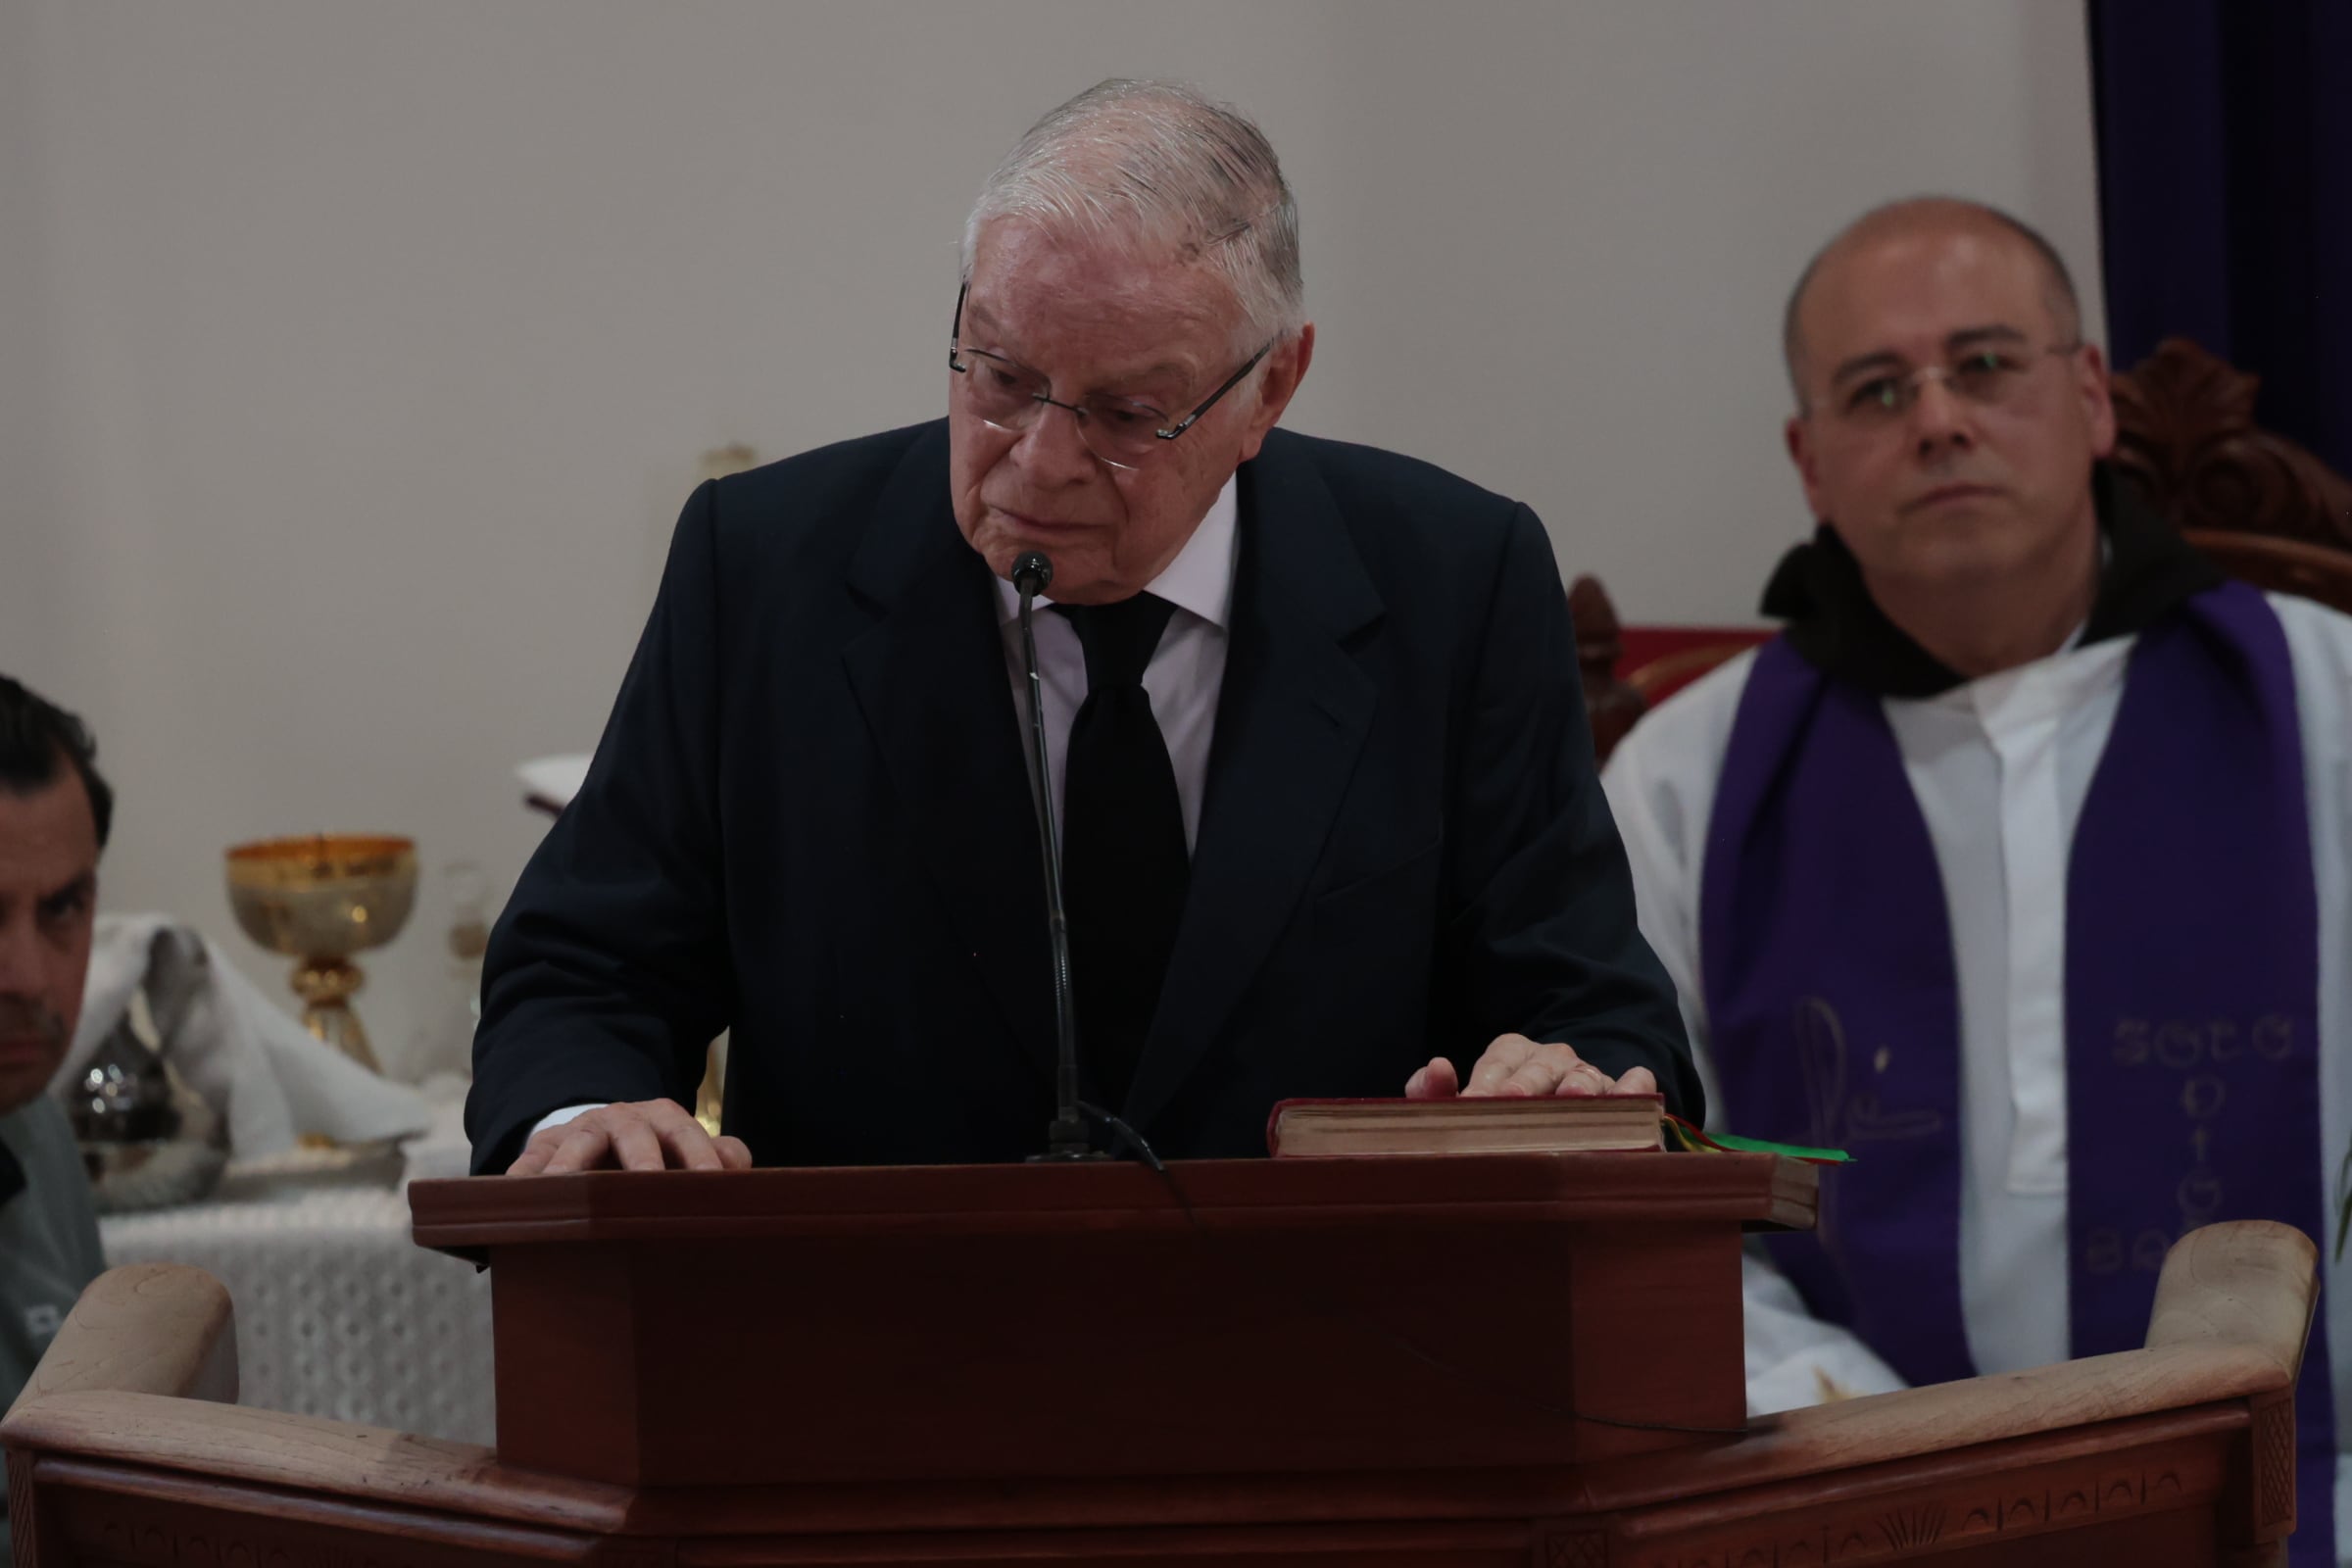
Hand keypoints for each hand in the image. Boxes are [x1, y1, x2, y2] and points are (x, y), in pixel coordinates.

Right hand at [504, 1099, 752, 1174]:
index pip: (685, 1132)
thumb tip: (738, 1171)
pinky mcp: (538, 1151)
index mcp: (662, 1119)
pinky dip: (519, 1180)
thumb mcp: (687, 1152)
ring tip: (565, 1187)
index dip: (700, 1155)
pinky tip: (512, 1197)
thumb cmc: (654, 1156)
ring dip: (569, 1164)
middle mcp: (621, 1120)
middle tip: (649, 1182)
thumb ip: (719, 1160)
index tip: (713, 1182)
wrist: (596, 1134)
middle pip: (633, 1134)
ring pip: (573, 1144)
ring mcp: (577, 1133)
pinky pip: (526, 1166)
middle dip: (641, 1158)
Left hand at [1403, 1033, 1658, 1100]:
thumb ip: (1434, 1092)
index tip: (1467, 1104)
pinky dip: (1634, 1090)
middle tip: (1509, 1103)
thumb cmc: (1498, 1117)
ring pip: (1584, 1077)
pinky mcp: (1624, 1099)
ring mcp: (1591, 1077)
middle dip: (1523, 1086)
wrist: (1555, 1126)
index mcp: (1512, 1054)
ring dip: (1576, 1088)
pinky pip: (1634, 1086)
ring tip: (1568, 1100)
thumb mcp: (1462, 1101)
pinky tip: (1631, 1096)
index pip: (1497, 1062)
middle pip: (1539, 1069)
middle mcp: (1553, 1060)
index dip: (1483, 1083)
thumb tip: (1436, 1068)